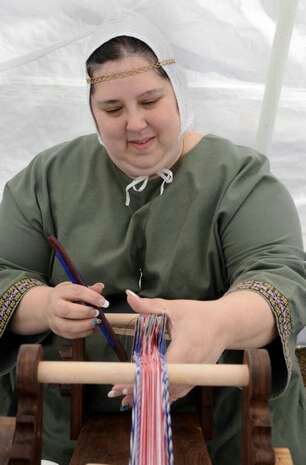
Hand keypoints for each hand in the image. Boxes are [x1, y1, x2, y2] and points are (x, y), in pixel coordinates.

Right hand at [45, 282, 108, 338]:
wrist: (49, 306)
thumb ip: (89, 289)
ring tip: (96, 321)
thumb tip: (100, 287)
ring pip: (67, 326)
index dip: (92, 297)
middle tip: (97, 313)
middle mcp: (55, 306)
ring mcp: (54, 320)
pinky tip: (92, 328)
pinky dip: (84, 333)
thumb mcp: (76, 288)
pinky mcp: (58, 331)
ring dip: (84, 325)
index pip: (77, 292)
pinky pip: (71, 334)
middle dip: (85, 313)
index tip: (104, 302)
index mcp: (61, 292)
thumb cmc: (66, 296)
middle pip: (67, 310)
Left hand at [111, 290, 226, 406]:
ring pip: (169, 393)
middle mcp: (190, 367)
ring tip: (126, 399)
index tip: (121, 383)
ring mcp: (195, 376)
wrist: (226, 324)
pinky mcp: (196, 378)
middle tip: (116, 392)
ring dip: (149, 395)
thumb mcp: (174, 307)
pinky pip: (177, 392)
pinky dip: (162, 395)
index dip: (139, 378)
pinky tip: (147, 397)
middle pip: (161, 386)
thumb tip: (128, 296)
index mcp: (184, 349)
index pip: (158, 370)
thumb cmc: (200, 314)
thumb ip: (150, 305)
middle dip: (139, 390)